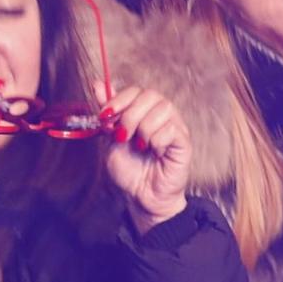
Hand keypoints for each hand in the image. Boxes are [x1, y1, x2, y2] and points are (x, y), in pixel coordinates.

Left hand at [101, 85, 192, 233]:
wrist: (141, 196)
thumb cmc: (130, 170)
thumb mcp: (111, 138)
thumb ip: (109, 113)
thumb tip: (98, 85)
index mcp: (144, 111)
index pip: (136, 90)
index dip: (120, 100)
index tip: (105, 116)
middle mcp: (161, 115)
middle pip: (150, 95)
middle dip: (130, 115)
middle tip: (122, 135)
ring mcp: (175, 126)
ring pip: (163, 109)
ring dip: (144, 129)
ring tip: (140, 146)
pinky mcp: (184, 142)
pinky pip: (171, 129)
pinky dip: (157, 141)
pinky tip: (155, 152)